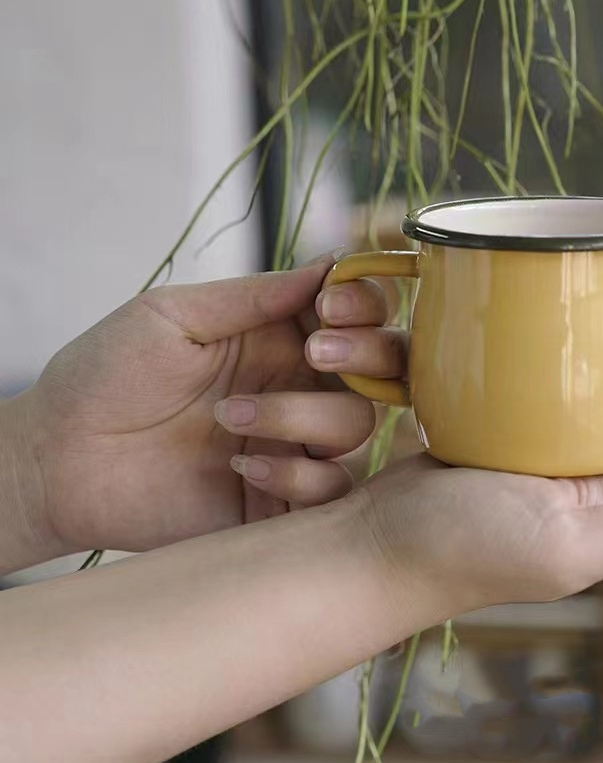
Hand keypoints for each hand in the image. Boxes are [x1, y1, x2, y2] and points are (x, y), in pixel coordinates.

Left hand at [7, 252, 405, 564]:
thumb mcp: (175, 316)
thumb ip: (255, 295)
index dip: (364, 305)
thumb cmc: (106, 374)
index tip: (329, 307)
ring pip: (357, 426)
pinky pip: (331, 489)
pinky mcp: (281, 499)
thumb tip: (331, 263)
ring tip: (229, 418)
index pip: (360, 313)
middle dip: (366, 354)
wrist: (59, 459)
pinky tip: (240, 467)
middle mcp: (300, 385)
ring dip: (302, 417)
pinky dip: (296, 475)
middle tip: (316, 350)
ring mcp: (295, 443)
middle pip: (384, 368)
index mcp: (282, 335)